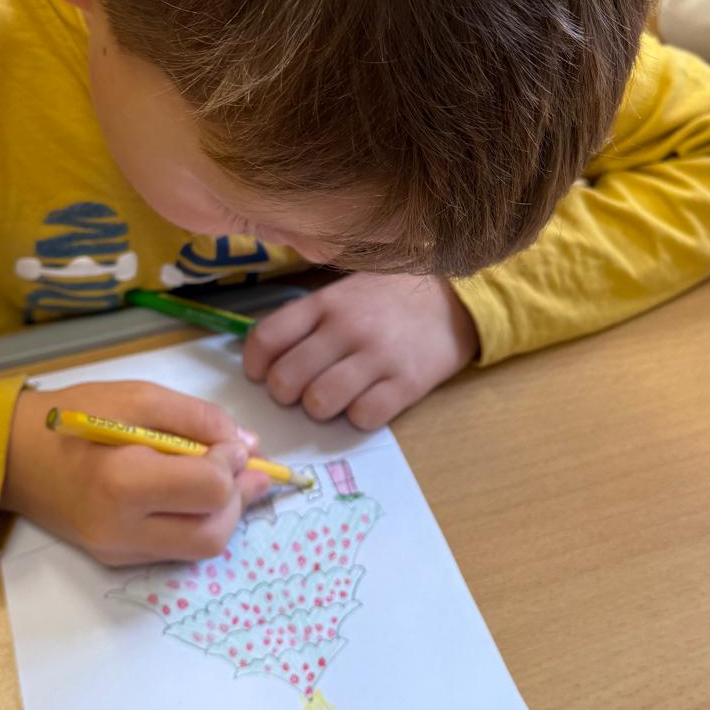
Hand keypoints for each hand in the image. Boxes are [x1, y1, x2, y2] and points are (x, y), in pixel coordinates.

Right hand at [1, 380, 271, 565]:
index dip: (232, 463)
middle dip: (237, 498)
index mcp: (123, 483)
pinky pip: (176, 549)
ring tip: (222, 477)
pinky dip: (196, 522)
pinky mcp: (117, 560)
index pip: (208, 490)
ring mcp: (118, 551)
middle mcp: (122, 529)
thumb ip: (199, 418)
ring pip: (199, 549)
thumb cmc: (74, 416)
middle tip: (239, 466)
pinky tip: (193, 493)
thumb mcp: (139, 396)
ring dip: (223, 514)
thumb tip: (248, 444)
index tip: (227, 441)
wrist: (14, 455)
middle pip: (213, 534)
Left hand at [242, 273, 479, 429]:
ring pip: (320, 402)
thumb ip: (308, 318)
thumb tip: (265, 355)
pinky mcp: (407, 382)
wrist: (453, 297)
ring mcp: (377, 356)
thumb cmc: (389, 297)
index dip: (255, 366)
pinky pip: (364, 416)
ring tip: (333, 398)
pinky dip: (359, 417)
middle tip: (300, 391)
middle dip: (286, 394)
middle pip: (287, 379)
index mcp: (325, 303)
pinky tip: (366, 403)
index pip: (267, 338)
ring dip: (320, 409)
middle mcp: (346, 328)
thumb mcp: (343, 292)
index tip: (262, 375)